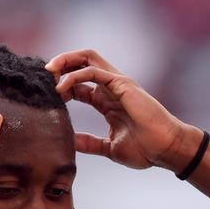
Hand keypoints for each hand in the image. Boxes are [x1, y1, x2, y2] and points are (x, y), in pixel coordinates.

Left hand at [45, 49, 201, 171]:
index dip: (61, 85)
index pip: (80, 84)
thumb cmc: (146, 149)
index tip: (46, 96)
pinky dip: (75, 76)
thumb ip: (90, 144)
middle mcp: (111, 88)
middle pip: (82, 62)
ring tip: (48, 74)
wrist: (166, 150)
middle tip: (43, 76)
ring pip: (87, 58)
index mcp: (108, 101)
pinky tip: (62, 88)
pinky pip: (93, 72)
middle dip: (60, 65)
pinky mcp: (122, 84)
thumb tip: (70, 143)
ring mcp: (117, 84)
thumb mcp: (109, 148)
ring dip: (65, 62)